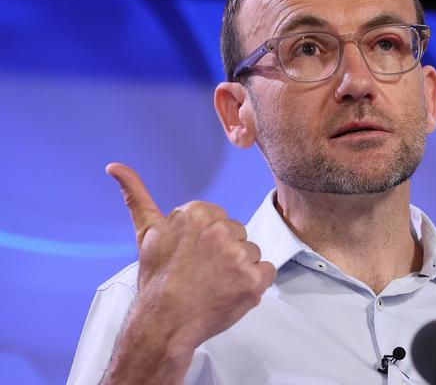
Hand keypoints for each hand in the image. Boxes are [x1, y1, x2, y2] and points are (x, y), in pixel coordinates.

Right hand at [106, 162, 276, 352]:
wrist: (163, 323)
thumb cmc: (157, 279)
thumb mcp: (146, 232)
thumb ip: (136, 195)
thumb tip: (115, 166)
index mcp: (198, 213)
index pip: (221, 219)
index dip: (208, 241)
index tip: (194, 255)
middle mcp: (220, 230)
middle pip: (238, 235)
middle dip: (225, 252)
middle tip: (203, 272)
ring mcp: (238, 256)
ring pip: (253, 253)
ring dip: (240, 269)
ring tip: (215, 283)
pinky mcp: (253, 280)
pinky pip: (267, 272)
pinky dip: (255, 284)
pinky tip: (232, 291)